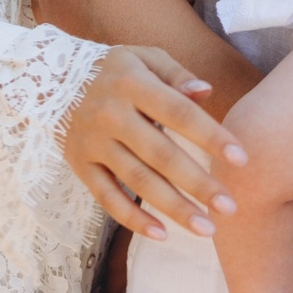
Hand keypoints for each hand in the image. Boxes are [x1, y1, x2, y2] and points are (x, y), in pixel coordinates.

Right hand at [62, 45, 247, 241]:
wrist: (51, 80)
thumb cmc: (116, 70)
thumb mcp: (144, 57)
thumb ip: (177, 74)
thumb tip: (207, 92)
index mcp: (132, 82)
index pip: (179, 112)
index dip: (211, 136)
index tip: (242, 159)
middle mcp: (110, 113)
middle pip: (161, 154)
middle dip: (199, 183)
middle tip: (230, 208)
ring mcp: (93, 142)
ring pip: (137, 181)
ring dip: (174, 208)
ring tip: (207, 229)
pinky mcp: (80, 164)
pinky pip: (107, 197)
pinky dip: (133, 219)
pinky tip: (162, 235)